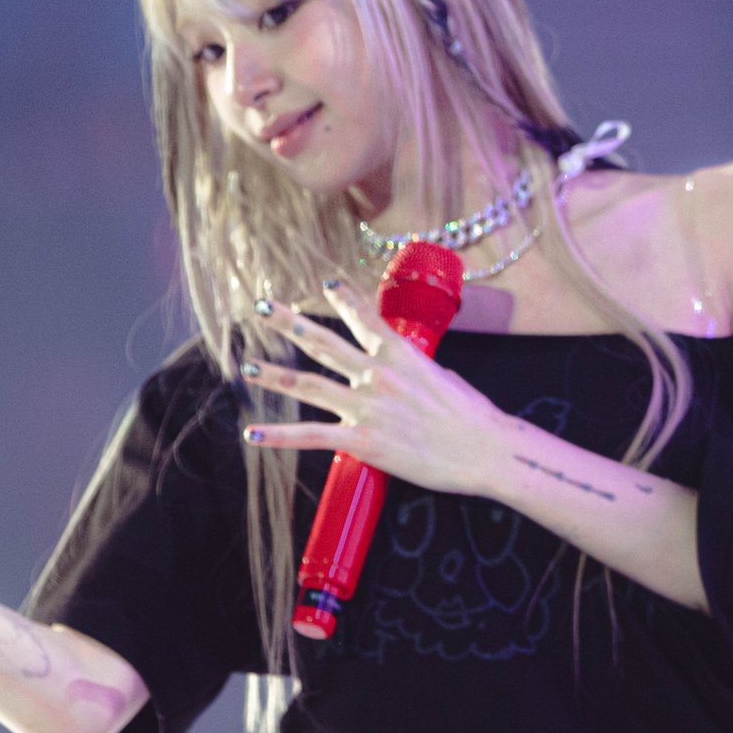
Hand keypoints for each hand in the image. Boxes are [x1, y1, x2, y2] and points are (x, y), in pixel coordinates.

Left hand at [238, 290, 514, 498]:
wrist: (485, 450)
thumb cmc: (472, 416)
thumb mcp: (444, 378)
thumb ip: (415, 370)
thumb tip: (404, 370)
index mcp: (401, 354)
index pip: (366, 316)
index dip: (344, 298)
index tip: (326, 282)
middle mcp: (378, 374)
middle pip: (323, 343)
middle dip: (290, 323)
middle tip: (264, 307)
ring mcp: (366, 406)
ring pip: (308, 385)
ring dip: (274, 375)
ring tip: (247, 367)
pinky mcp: (362, 441)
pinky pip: (311, 436)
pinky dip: (278, 435)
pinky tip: (253, 432)